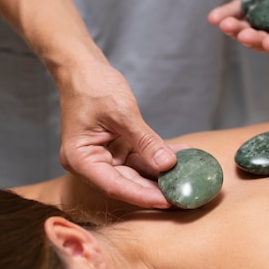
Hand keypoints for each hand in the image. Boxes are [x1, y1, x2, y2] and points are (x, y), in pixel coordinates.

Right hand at [57, 56, 177, 208]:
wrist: (82, 67)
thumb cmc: (92, 85)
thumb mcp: (123, 113)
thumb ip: (146, 141)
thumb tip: (168, 165)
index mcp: (81, 159)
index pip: (115, 185)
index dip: (143, 196)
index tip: (167, 201)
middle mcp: (90, 163)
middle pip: (126, 183)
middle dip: (155, 189)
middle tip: (183, 196)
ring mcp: (103, 156)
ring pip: (136, 173)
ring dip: (161, 174)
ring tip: (187, 178)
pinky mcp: (115, 149)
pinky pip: (139, 158)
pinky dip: (158, 158)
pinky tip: (181, 158)